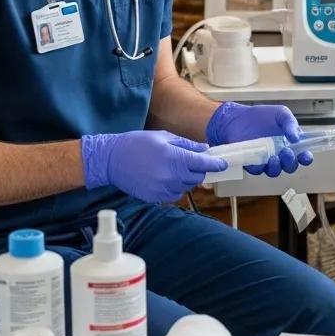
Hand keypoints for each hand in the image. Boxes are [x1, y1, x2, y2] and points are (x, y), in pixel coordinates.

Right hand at [81, 131, 227, 203]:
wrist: (111, 160)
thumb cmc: (137, 144)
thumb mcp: (163, 137)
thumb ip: (187, 145)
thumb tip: (204, 149)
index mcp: (174, 158)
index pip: (204, 164)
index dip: (216, 164)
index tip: (222, 163)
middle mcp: (171, 176)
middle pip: (197, 177)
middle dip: (198, 169)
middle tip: (191, 161)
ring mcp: (163, 189)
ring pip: (187, 186)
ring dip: (186, 178)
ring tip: (172, 167)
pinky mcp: (156, 198)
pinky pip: (175, 195)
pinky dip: (175, 187)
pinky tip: (165, 177)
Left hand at [205, 102, 313, 177]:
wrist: (237, 118)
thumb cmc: (260, 116)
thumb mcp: (280, 114)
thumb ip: (291, 123)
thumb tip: (297, 137)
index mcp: (289, 143)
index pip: (301, 155)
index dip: (305, 158)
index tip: (306, 156)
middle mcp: (279, 154)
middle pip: (290, 166)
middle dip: (291, 162)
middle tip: (286, 153)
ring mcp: (266, 160)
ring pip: (275, 171)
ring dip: (277, 167)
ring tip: (274, 157)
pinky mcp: (252, 163)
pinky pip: (258, 170)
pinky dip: (261, 167)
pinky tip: (260, 159)